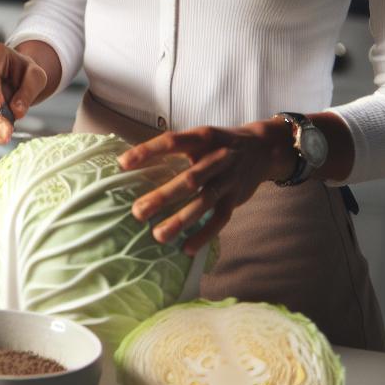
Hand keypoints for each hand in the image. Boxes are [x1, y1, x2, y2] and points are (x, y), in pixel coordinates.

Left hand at [117, 120, 295, 255]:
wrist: (262, 149)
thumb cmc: (217, 144)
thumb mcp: (199, 136)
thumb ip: (175, 148)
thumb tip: (131, 161)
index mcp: (202, 138)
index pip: (172, 141)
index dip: (148, 151)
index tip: (122, 164)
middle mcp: (218, 158)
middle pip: (189, 179)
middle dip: (163, 196)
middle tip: (137, 212)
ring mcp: (229, 180)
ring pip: (204, 202)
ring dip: (181, 220)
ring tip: (158, 236)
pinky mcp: (236, 199)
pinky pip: (220, 219)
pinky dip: (204, 234)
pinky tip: (186, 248)